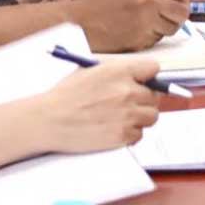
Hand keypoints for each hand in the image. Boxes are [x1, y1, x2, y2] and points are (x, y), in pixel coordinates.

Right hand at [27, 58, 162, 152]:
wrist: (49, 120)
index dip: (148, 76)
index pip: (153, 69)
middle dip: (144, 99)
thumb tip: (137, 76)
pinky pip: (139, 135)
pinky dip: (130, 134)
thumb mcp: (90, 71)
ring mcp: (127, 114)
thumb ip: (116, 72)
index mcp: (119, 71)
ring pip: (151, 116)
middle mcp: (127, 91)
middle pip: (155, 96)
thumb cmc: (65, 96)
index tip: (144, 82)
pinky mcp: (122, 135)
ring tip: (122, 118)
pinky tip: (114, 130)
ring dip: (140, 118)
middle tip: (130, 104)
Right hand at [67, 0, 190, 51]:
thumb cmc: (102, 4)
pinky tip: (135, 33)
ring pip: (171, 28)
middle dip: (179, 17)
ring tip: (148, 25)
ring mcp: (146, 20)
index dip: (182, 0)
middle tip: (171, 19)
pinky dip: (150, 38)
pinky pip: (156, 39)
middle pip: (182, 11)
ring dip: (164, 28)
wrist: (80, 22)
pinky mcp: (141, 38)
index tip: (178, 5)